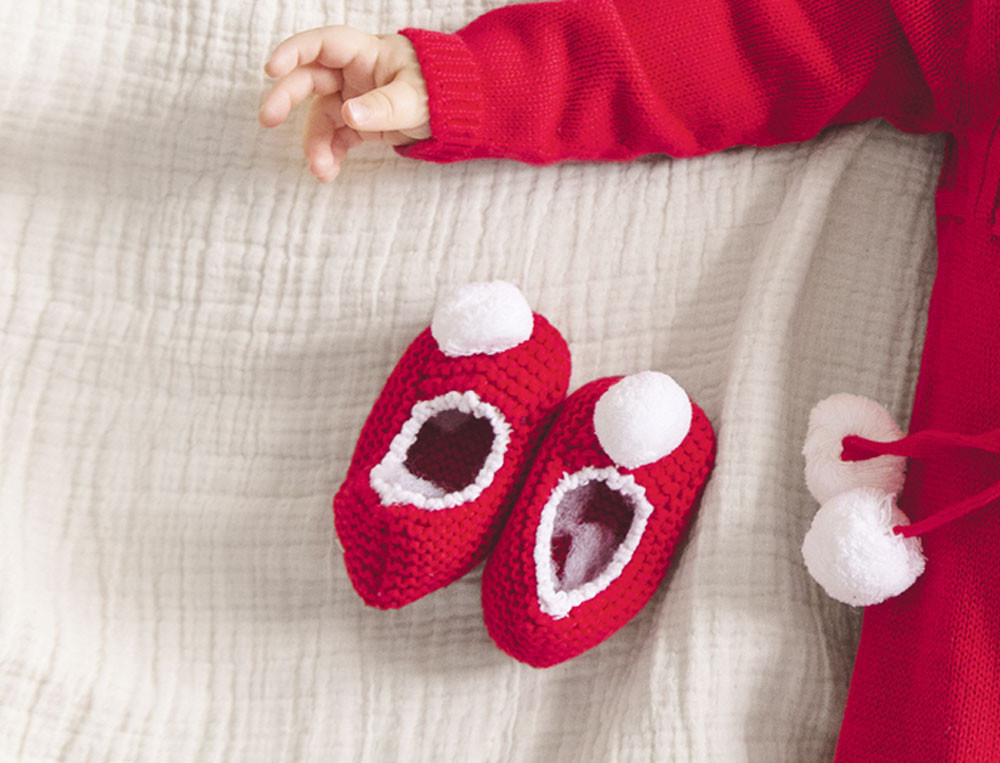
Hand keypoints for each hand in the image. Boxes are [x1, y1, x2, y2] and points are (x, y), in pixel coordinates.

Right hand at [259, 26, 430, 181]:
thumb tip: (349, 114)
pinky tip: (328, 173)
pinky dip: (329, 155)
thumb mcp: (416, 98)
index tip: (271, 68)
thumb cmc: (441, 91)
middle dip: (286, 98)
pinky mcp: (359, 124)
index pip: (323, 44)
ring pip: (320, 117)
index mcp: (366, 53)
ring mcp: (353, 98)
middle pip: (309, 79)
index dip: (294, 52)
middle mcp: (353, 73)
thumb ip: (383, 106)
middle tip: (268, 119)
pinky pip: (335, 138)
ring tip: (320, 170)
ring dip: (314, 143)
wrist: (460, 112)